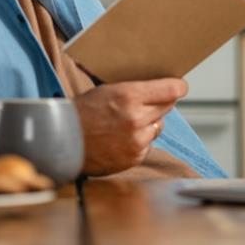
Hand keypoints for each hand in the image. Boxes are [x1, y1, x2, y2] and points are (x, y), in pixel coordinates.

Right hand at [72, 78, 186, 175]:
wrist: (64, 140)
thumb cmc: (82, 112)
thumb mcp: (107, 90)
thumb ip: (135, 91)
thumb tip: (160, 89)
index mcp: (129, 96)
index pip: (170, 90)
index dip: (178, 87)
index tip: (180, 86)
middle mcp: (136, 118)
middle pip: (167, 107)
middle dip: (161, 103)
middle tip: (149, 102)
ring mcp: (137, 140)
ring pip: (158, 127)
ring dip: (150, 123)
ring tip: (128, 122)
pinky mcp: (135, 157)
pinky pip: (148, 144)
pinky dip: (140, 141)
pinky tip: (122, 137)